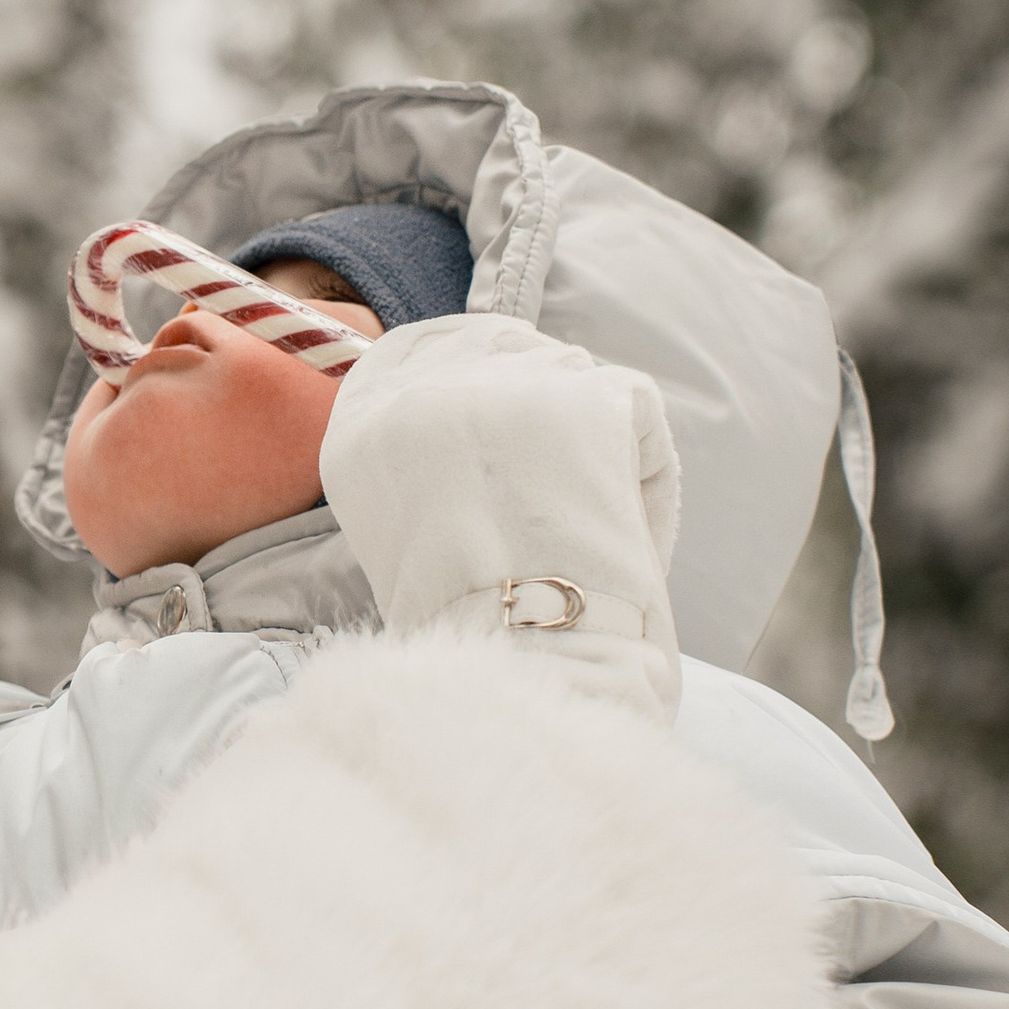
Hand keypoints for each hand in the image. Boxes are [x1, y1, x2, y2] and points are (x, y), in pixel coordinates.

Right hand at [318, 314, 682, 720]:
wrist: (518, 659)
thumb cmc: (466, 628)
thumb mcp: (400, 527)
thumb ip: (423, 460)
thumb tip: (487, 431)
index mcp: (362, 420)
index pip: (417, 348)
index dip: (471, 374)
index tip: (508, 422)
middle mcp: (422, 384)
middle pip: (505, 351)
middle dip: (545, 406)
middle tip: (567, 488)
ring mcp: (502, 382)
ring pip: (575, 380)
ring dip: (594, 446)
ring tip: (584, 528)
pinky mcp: (584, 395)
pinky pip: (637, 412)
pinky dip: (646, 473)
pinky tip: (623, 528)